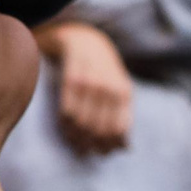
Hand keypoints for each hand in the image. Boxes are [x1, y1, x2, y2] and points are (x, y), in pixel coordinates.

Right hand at [36, 21, 133, 154]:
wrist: (83, 38)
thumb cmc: (102, 68)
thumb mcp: (118, 87)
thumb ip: (122, 114)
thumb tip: (126, 148)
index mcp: (124, 92)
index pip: (118, 129)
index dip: (110, 145)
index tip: (101, 153)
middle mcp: (109, 88)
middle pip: (99, 128)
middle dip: (91, 144)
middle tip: (83, 152)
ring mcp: (90, 83)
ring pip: (82, 122)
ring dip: (76, 137)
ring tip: (73, 143)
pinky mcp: (71, 79)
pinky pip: (67, 110)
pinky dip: (64, 125)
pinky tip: (64, 128)